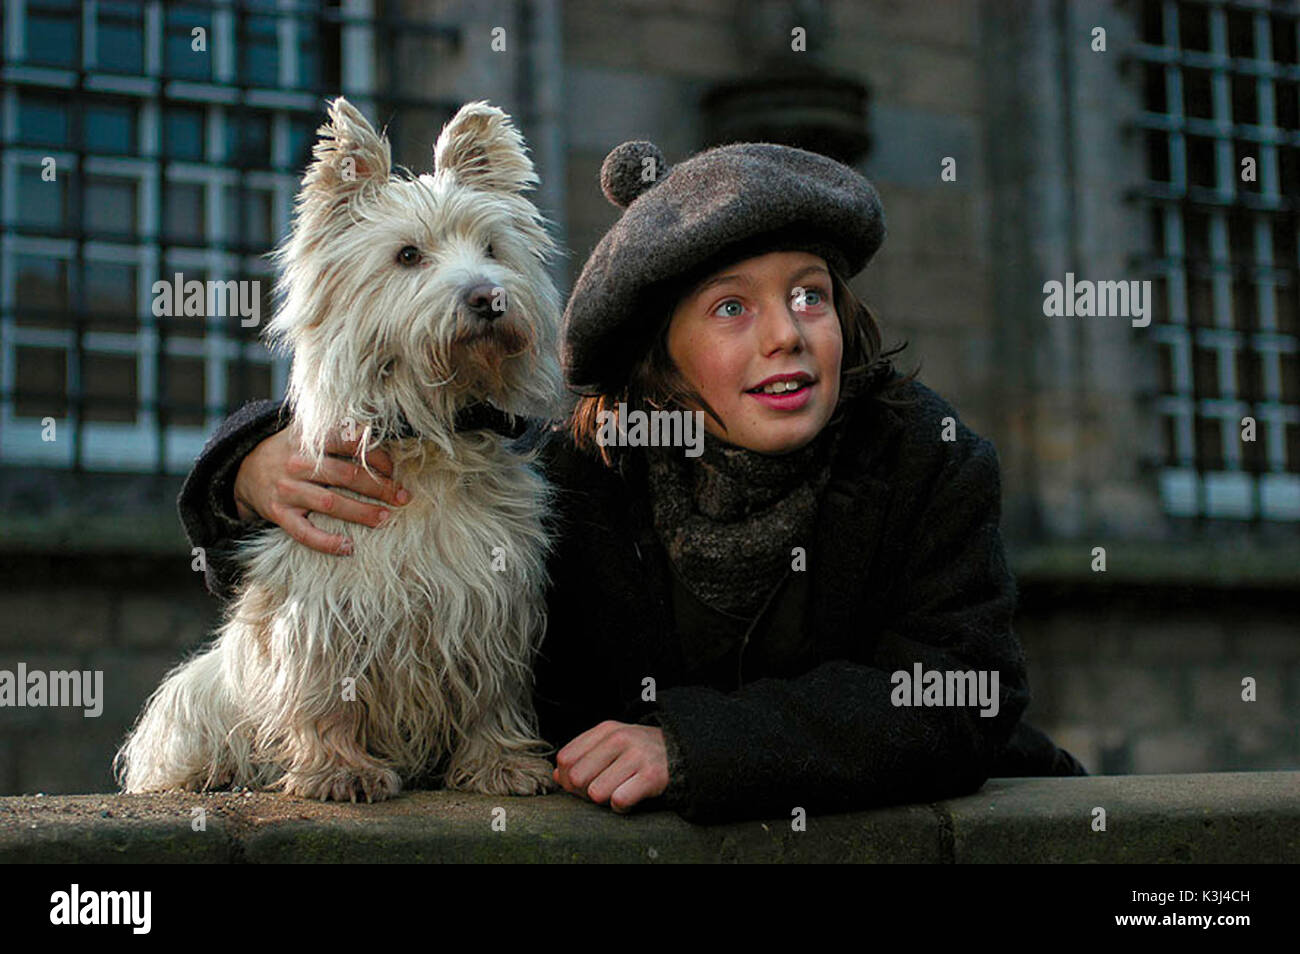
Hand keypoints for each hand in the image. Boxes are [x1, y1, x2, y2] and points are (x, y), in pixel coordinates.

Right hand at [232, 424, 410, 554]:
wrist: (244, 470)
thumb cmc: (290, 450)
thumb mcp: (308, 432)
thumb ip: (338, 431)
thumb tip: (378, 434)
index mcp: (309, 439)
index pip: (350, 443)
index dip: (377, 457)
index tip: (394, 470)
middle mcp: (297, 463)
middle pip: (346, 475)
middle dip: (379, 488)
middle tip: (402, 497)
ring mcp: (287, 490)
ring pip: (330, 504)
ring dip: (362, 513)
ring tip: (385, 518)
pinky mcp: (278, 514)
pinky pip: (304, 533)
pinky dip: (327, 543)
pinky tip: (349, 547)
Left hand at [553, 720, 669, 813]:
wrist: (682, 753)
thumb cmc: (640, 752)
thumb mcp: (611, 744)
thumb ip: (583, 756)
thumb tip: (558, 775)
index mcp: (606, 730)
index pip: (566, 758)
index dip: (566, 778)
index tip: (578, 785)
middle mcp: (619, 739)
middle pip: (577, 777)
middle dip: (583, 792)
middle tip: (598, 792)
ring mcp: (636, 756)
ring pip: (596, 792)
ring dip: (604, 800)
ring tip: (617, 792)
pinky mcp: (651, 776)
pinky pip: (619, 801)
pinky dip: (621, 807)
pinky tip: (629, 799)